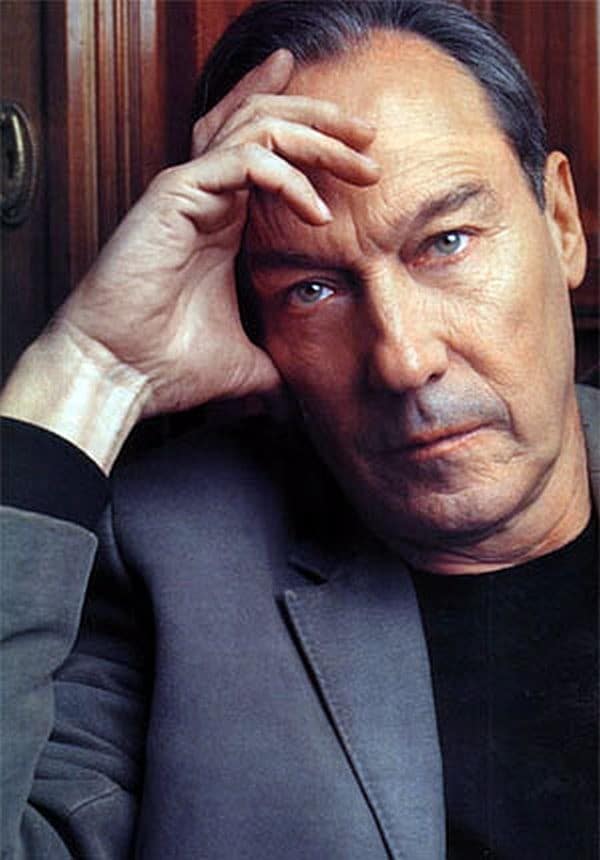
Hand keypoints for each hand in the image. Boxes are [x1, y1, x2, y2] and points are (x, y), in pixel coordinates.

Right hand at [57, 49, 378, 416]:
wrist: (119, 375)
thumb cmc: (167, 365)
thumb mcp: (246, 363)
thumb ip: (277, 367)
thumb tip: (302, 405)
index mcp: (223, 222)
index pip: (267, 153)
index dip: (312, 139)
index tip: (362, 153)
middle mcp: (207, 197)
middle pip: (267, 124)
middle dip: (324, 122)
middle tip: (370, 135)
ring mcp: (189, 191)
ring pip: (258, 127)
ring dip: (316, 134)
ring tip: (362, 155)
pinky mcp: (175, 196)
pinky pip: (243, 162)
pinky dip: (286, 178)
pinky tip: (317, 214)